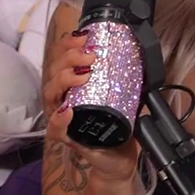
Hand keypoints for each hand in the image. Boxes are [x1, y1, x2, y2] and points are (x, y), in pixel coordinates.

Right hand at [41, 30, 140, 184]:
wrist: (120, 157)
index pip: (61, 58)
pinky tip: (68, 110)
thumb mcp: (124, 96)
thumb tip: (144, 55)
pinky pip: (55, 129)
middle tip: (89, 56)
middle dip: (69, 58)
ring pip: (51, 94)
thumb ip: (129, 78)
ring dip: (64, 80)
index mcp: (73, 84)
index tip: (84, 37)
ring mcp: (62, 118)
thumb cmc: (118, 124)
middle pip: (54, 71)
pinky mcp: (67, 139)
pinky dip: (59, 119)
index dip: (68, 45)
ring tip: (81, 76)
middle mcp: (63, 98)